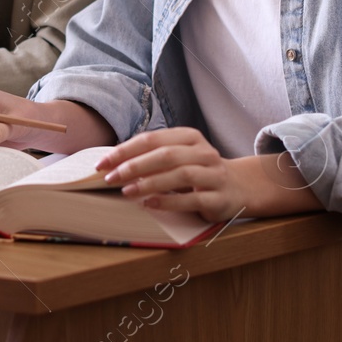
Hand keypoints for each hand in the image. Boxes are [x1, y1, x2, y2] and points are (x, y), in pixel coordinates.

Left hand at [96, 127, 248, 221]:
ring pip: (179, 175)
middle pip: (165, 155)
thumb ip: (153, 156)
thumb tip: (113, 163)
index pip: (152, 139)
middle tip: (110, 178)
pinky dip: (168, 201)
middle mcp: (203, 152)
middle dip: (133, 166)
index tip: (102, 163)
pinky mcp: (219, 198)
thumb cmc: (198, 171)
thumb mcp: (179, 157)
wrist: (239, 187)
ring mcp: (213, 175)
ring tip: (127, 191)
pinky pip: (192, 199)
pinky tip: (149, 204)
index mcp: (189, 137)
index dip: (125, 150)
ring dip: (149, 183)